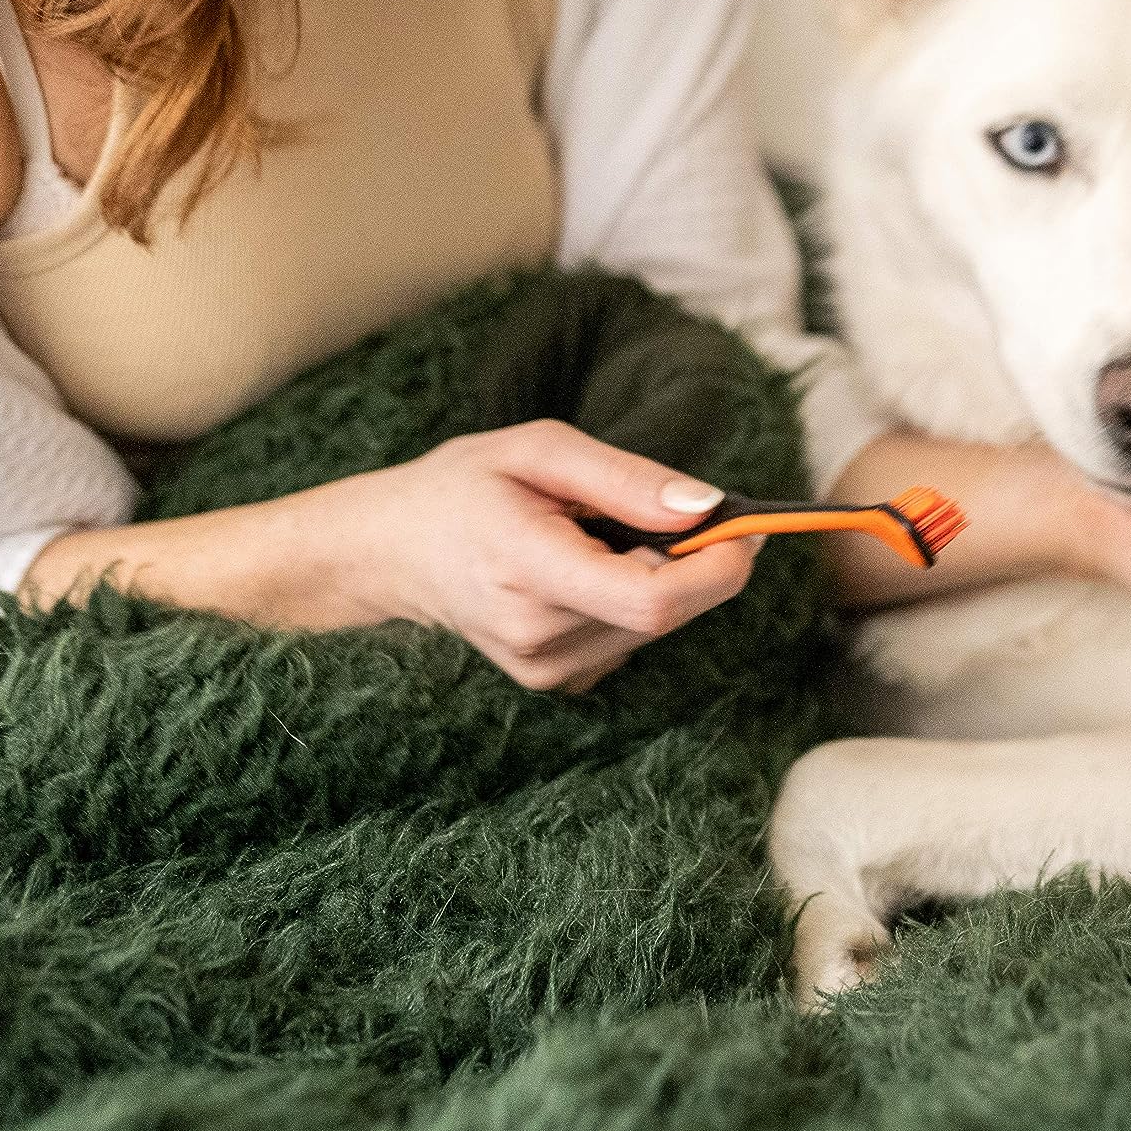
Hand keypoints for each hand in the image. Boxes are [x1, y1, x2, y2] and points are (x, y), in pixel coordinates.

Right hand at [28, 420, 769, 691]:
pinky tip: (589, 565)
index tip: (748, 525)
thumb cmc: (460, 487)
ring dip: (664, 577)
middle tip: (683, 508)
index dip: (720, 568)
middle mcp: (540, 638)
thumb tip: (711, 506)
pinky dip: (635, 597)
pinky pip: (629, 637)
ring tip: (604, 531)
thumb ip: (627, 479)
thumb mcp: (539, 451)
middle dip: (701, 562)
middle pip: (669, 614)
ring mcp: (544, 669)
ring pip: (655, 627)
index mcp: (530, 572)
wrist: (382, 552)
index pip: (654, 601)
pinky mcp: (552, 679)